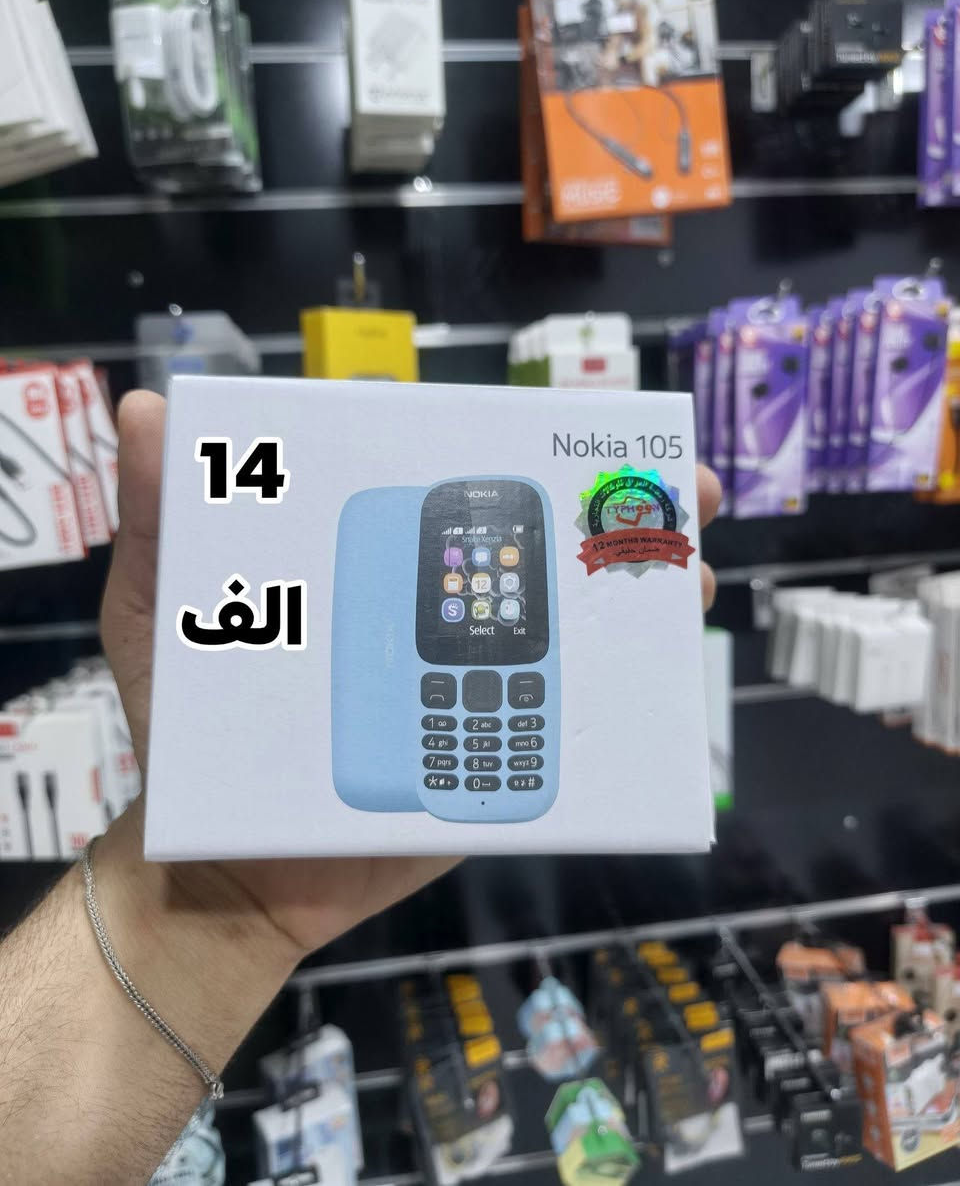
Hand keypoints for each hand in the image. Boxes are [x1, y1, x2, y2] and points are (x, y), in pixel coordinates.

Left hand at [100, 391, 721, 963]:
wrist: (229, 868)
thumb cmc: (188, 726)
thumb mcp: (159, 610)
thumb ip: (158, 517)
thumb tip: (145, 410)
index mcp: (367, 571)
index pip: (452, 495)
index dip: (521, 456)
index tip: (582, 432)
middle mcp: (427, 617)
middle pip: (533, 554)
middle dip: (618, 520)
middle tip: (683, 497)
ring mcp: (466, 684)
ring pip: (564, 631)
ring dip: (637, 599)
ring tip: (691, 583)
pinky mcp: (488, 757)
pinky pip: (555, 725)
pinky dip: (614, 701)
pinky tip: (657, 679)